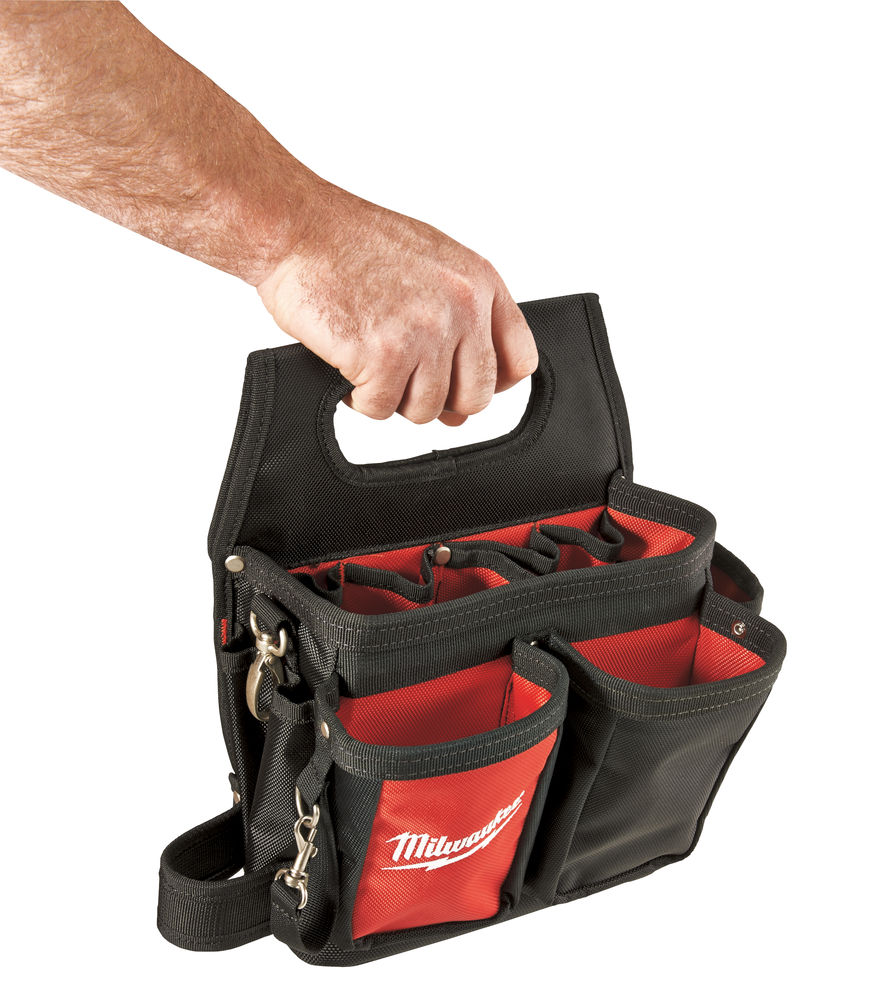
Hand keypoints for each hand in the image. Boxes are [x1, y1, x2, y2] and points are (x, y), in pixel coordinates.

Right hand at [257, 180, 537, 424]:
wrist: (298, 227)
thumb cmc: (352, 243)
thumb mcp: (431, 263)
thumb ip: (460, 319)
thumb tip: (464, 397)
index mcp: (479, 282)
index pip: (519, 361)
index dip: (489, 384)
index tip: (462, 384)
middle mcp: (461, 307)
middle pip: (475, 397)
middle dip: (437, 399)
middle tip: (404, 378)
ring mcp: (425, 332)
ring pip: (426, 409)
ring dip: (393, 397)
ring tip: (370, 362)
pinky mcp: (384, 355)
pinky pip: (380, 409)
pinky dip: (358, 398)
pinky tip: (349, 365)